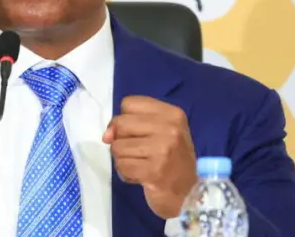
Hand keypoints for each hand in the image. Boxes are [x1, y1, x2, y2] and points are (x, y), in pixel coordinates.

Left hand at [103, 95, 197, 218]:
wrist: (187, 192)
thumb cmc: (170, 157)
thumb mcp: (159, 132)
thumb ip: (130, 124)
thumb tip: (107, 135)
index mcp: (172, 114)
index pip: (129, 103)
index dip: (125, 118)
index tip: (135, 132)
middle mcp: (170, 129)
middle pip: (121, 123)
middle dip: (121, 139)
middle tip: (138, 151)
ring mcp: (162, 150)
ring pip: (117, 146)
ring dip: (123, 158)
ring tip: (140, 164)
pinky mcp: (153, 171)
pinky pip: (121, 165)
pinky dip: (125, 172)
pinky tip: (140, 175)